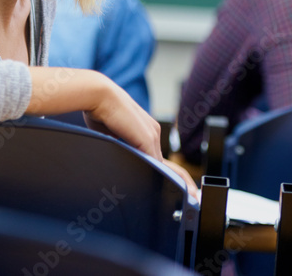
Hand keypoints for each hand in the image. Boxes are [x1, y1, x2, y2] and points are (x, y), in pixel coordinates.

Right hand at [27, 68, 199, 193]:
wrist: (99, 95)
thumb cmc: (99, 111)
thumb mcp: (111, 133)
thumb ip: (121, 145)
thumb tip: (117, 157)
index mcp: (144, 129)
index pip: (158, 155)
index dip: (168, 171)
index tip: (179, 184)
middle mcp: (152, 131)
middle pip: (165, 162)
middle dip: (178, 180)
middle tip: (192, 195)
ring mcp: (151, 135)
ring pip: (163, 165)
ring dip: (174, 180)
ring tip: (188, 195)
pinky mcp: (147, 138)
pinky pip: (157, 163)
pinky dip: (165, 176)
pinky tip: (171, 187)